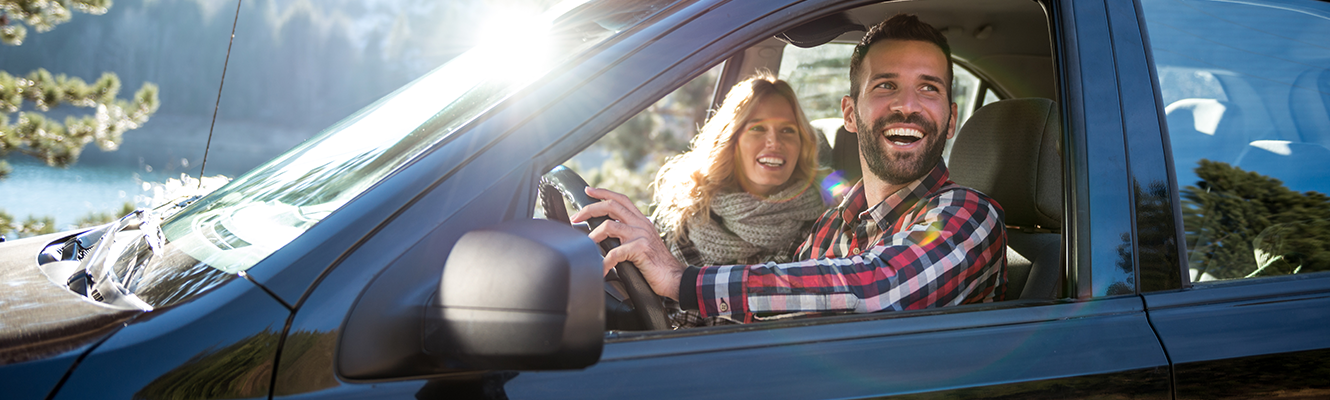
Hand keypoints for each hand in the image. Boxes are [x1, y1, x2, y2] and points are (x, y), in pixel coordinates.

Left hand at [569, 187, 685, 299]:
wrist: (674, 278)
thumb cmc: (656, 265)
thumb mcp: (642, 244)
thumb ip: (628, 236)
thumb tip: (607, 235)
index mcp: (641, 221)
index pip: (621, 198)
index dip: (603, 192)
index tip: (588, 191)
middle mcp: (641, 224)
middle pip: (612, 206)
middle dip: (590, 209)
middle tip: (576, 217)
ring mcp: (641, 235)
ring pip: (609, 226)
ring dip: (593, 236)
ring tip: (587, 246)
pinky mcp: (640, 249)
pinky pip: (615, 253)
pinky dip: (604, 263)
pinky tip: (601, 270)